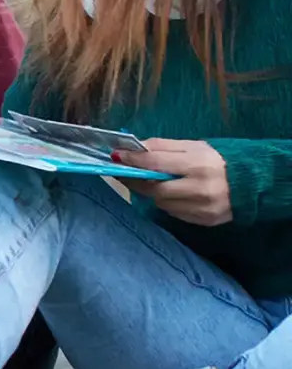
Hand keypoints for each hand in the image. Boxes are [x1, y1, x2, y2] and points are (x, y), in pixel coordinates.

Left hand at [116, 139, 232, 225]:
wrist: (253, 183)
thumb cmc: (218, 160)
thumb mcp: (194, 146)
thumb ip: (163, 147)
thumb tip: (133, 148)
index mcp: (198, 165)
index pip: (155, 163)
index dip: (132, 160)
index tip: (115, 156)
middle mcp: (200, 189)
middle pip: (154, 188)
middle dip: (136, 180)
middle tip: (123, 172)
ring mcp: (203, 208)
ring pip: (161, 203)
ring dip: (150, 192)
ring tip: (148, 181)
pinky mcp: (204, 222)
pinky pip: (174, 213)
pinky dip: (166, 203)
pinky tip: (168, 193)